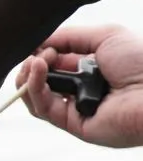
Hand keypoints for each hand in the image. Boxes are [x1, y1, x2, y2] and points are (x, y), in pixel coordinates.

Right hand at [15, 24, 142, 146]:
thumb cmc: (139, 62)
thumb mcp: (105, 36)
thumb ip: (71, 37)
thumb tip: (40, 42)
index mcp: (91, 69)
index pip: (56, 62)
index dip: (43, 53)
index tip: (40, 45)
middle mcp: (81, 90)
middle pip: (43, 81)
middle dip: (33, 66)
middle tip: (36, 56)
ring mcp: (75, 109)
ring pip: (38, 98)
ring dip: (29, 79)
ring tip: (32, 63)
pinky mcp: (71, 124)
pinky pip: (44, 108)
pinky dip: (35, 89)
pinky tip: (37, 70)